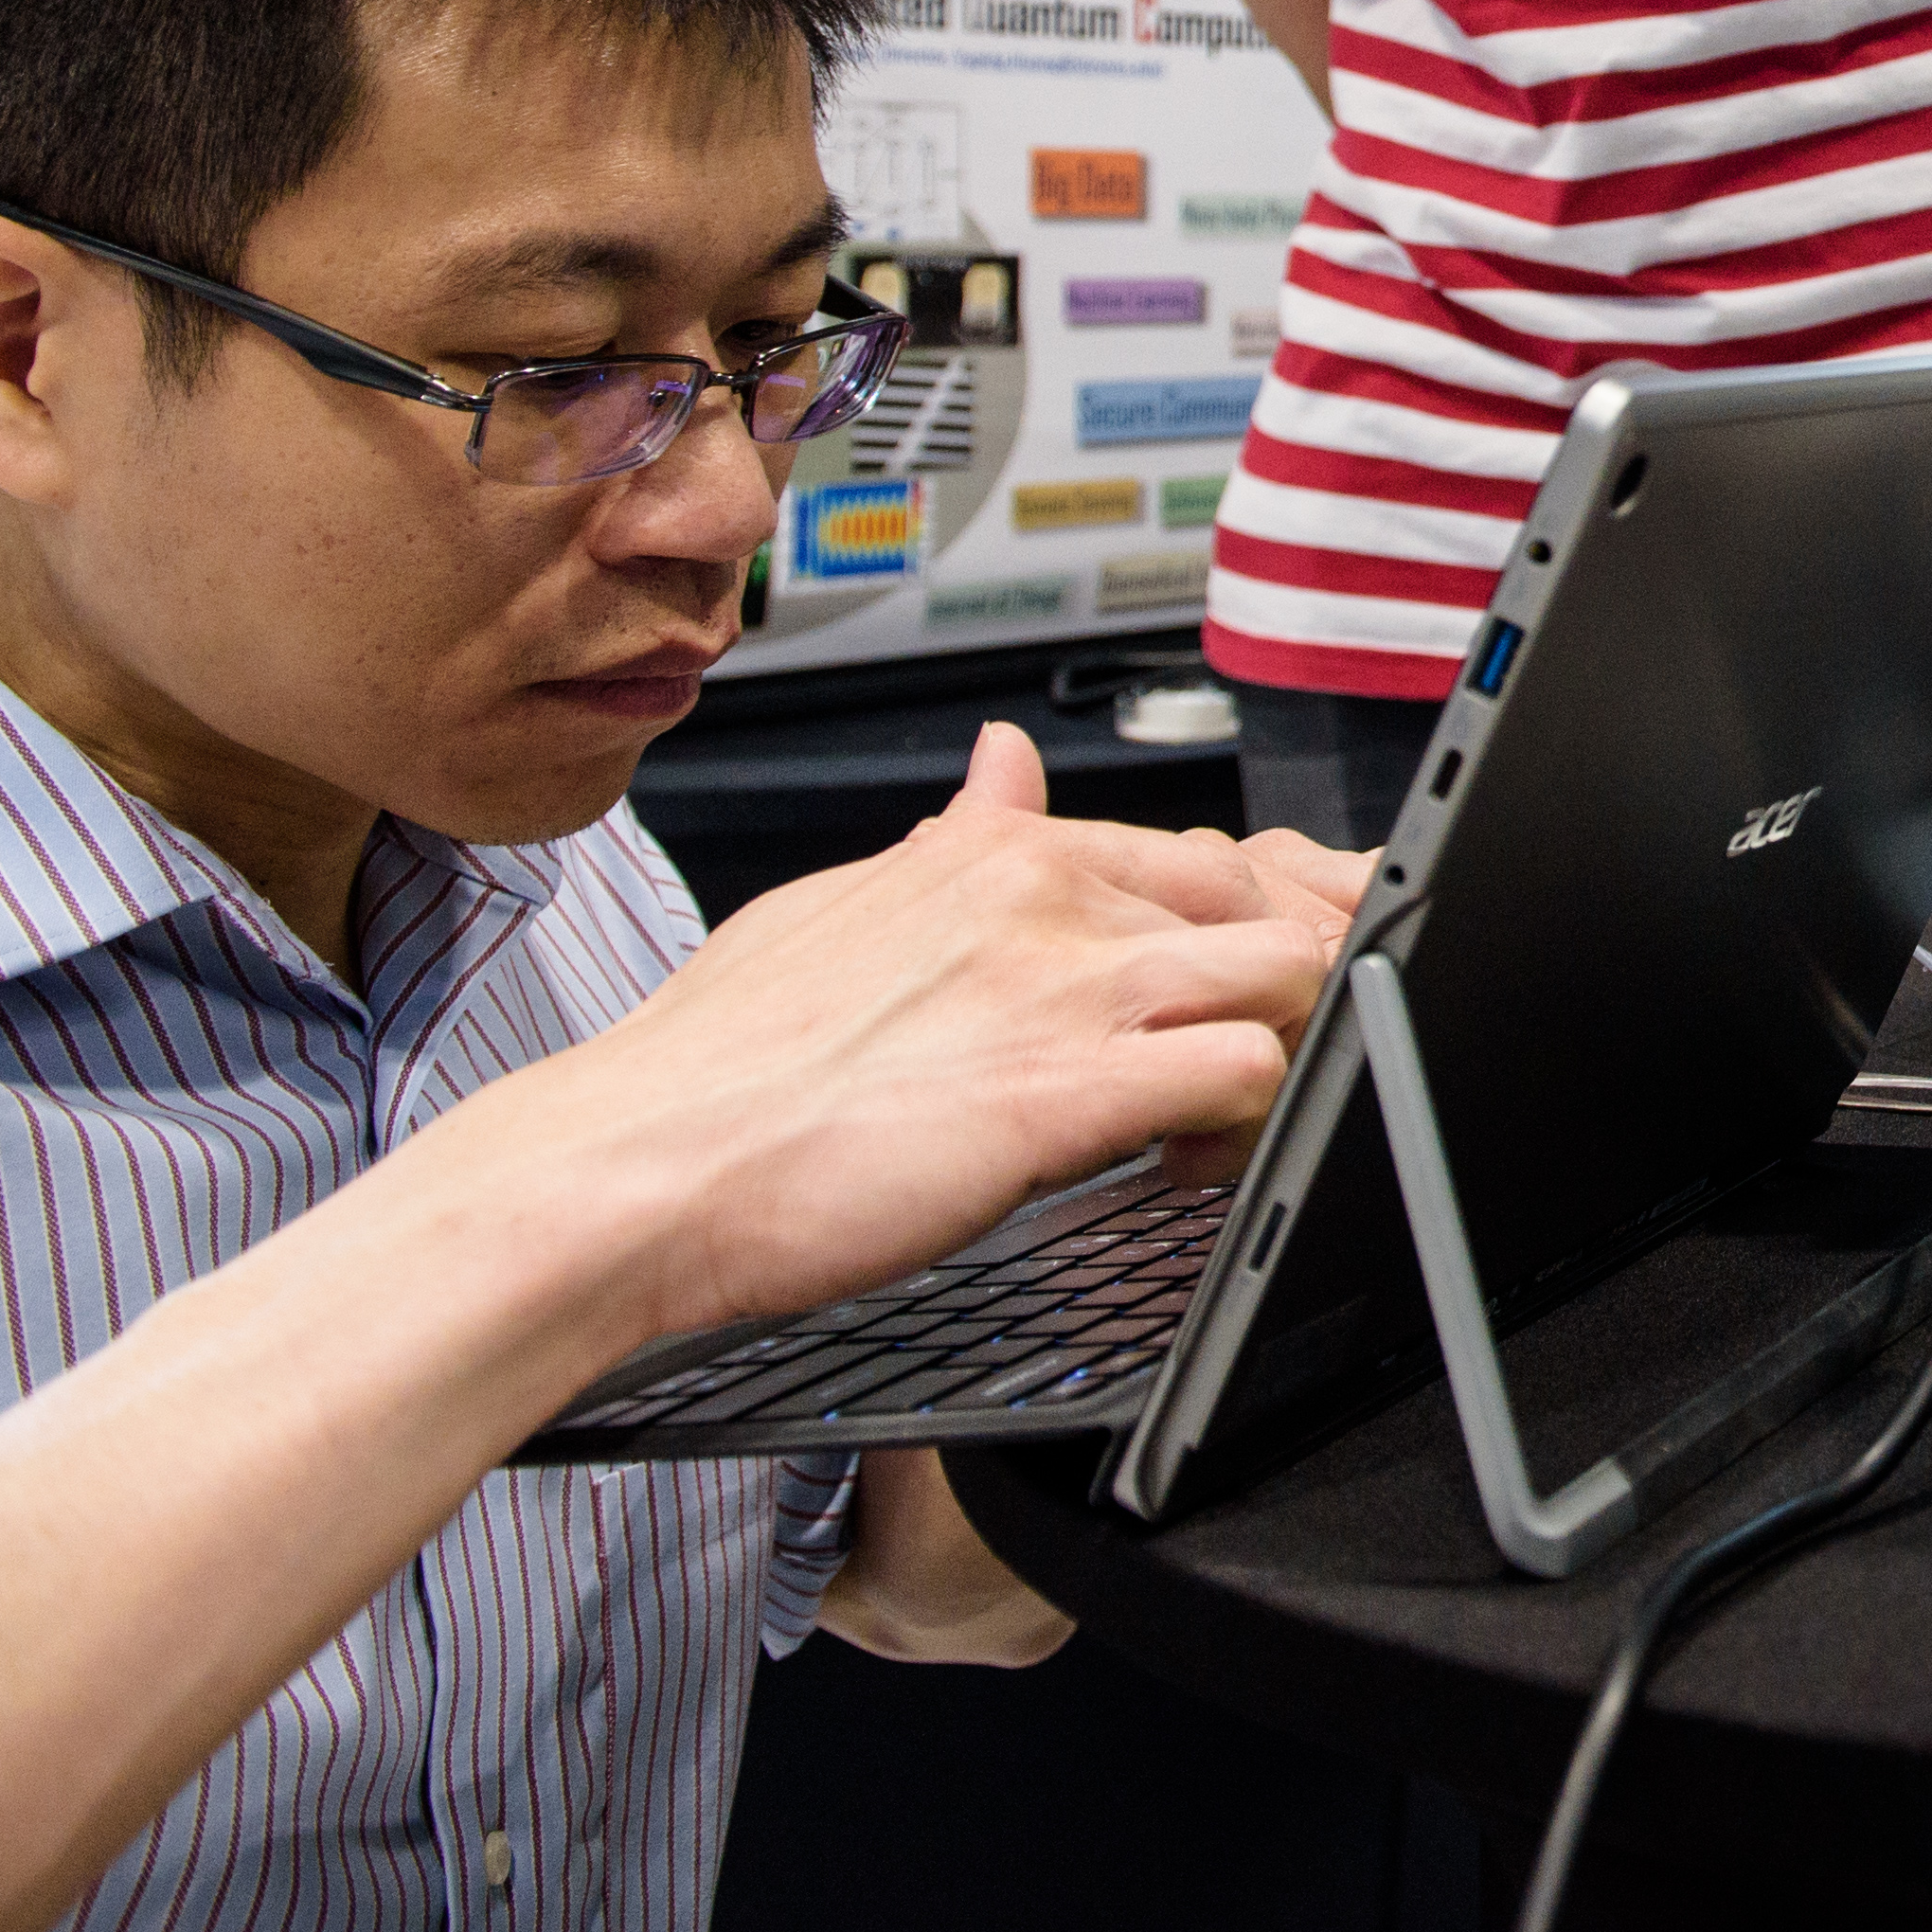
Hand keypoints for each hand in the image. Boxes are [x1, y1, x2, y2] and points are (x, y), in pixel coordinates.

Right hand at [438, 720, 1337, 1360]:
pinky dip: (1249, 1122)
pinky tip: (1192, 1160)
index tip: (1226, 987)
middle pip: (1268, 907)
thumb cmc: (716, 1065)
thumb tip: (1002, 766)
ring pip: (1289, 974)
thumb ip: (948, 835)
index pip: (1197, 852)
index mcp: (997, 853)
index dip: (1238, 925)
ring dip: (1286, 1045)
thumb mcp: (836, 903)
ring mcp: (1068, 989)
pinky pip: (1247, 1074)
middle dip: (1292, 979)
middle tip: (1255, 1054)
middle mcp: (1048, 902)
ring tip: (1226, 1115)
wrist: (639, 1164)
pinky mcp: (1073, 1091)